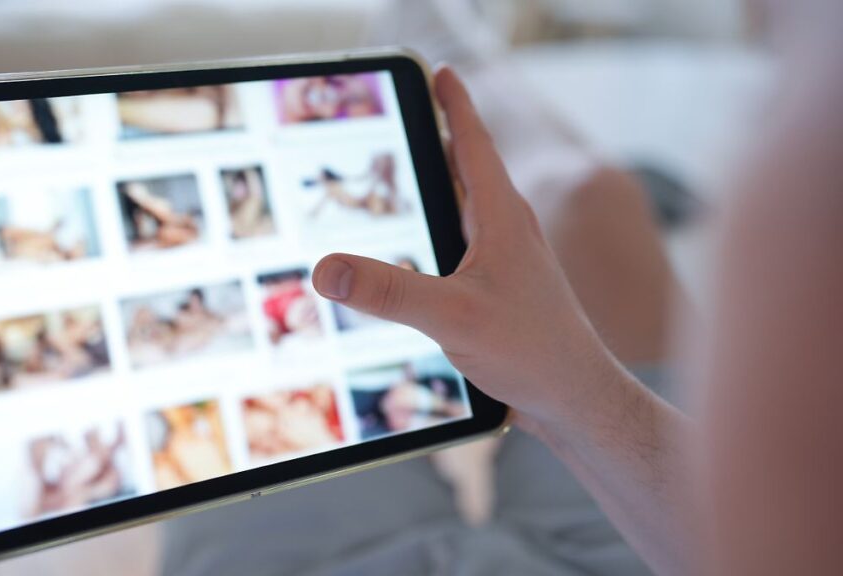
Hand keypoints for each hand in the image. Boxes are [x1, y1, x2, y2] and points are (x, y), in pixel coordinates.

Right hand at [311, 67, 624, 429]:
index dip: (454, 105)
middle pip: (469, 169)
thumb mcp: (451, 317)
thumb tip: (325, 269)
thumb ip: (387, 292)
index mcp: (504, 218)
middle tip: (409, 116)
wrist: (576, 399)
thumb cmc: (532, 351)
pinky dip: (443, 228)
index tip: (438, 72)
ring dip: (441, 185)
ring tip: (410, 172)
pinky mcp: (503, 288)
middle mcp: (509, 230)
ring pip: (469, 207)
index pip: (473, 144)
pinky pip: (466, 242)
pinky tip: (425, 248)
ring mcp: (509, 259)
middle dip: (439, 138)